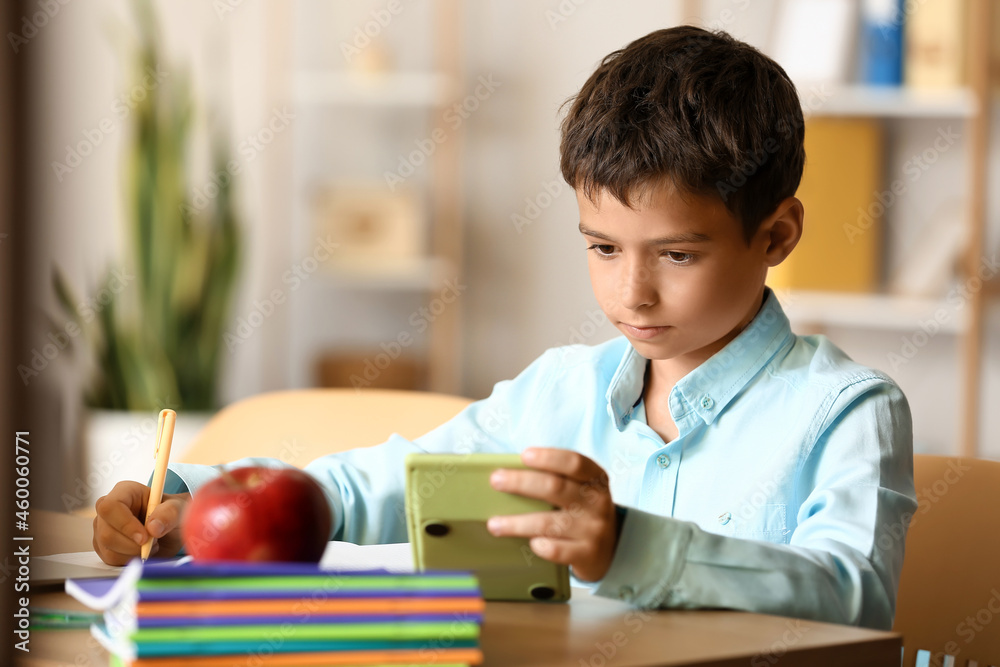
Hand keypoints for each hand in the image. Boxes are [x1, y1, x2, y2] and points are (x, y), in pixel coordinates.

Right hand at [92, 481, 189, 564]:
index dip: (125, 525)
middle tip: (154, 542)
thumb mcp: (178, 508)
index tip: (144, 537)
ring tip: (151, 544)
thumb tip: (153, 528)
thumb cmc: (171, 513)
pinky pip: (110, 559)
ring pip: (108, 548)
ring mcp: (102, 528)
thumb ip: (169, 514)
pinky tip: (142, 551)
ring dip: (133, 552)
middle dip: (132, 544)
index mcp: (124, 492)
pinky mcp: (103, 546)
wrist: (170, 529)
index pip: (110, 507)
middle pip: (106, 533)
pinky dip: (130, 559)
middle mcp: (108, 509)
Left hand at [486, 447, 618, 581]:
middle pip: (556, 488)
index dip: (549, 457)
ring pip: (548, 523)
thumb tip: (510, 473)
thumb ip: (556, 479)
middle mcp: (596, 502)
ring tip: (494, 524)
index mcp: (595, 479)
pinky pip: (556, 550)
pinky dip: (539, 545)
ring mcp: (593, 529)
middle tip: (496, 480)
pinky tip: (530, 542)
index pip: (574, 462)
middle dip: (521, 483)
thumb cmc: (583, 511)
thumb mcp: (581, 489)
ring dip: (517, 523)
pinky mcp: (586, 554)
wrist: (610, 549)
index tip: (524, 455)